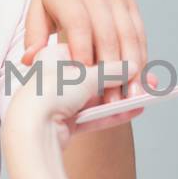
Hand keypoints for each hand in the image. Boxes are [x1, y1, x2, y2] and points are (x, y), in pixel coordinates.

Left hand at [2, 56, 138, 152]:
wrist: (29, 128)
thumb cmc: (51, 91)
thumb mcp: (87, 75)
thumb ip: (111, 70)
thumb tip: (131, 67)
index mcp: (53, 55)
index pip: (90, 50)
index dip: (115, 57)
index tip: (136, 63)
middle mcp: (54, 76)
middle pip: (95, 77)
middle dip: (124, 81)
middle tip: (148, 83)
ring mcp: (58, 101)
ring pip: (96, 98)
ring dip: (122, 98)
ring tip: (146, 97)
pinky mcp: (62, 124)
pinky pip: (91, 116)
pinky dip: (113, 115)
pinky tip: (135, 110)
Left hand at [22, 0, 145, 102]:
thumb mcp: (37, 9)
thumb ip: (34, 36)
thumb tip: (30, 61)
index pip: (78, 24)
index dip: (82, 52)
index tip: (82, 79)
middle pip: (108, 33)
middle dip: (111, 68)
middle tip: (110, 98)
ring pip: (129, 35)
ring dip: (133, 67)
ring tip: (132, 94)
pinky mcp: (132, 4)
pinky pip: (139, 32)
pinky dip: (142, 56)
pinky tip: (140, 77)